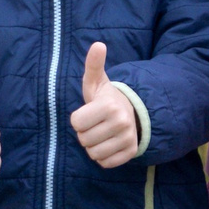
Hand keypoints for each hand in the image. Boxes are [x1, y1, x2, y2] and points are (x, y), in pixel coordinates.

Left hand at [69, 42, 140, 167]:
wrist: (131, 112)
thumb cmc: (105, 97)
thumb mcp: (96, 81)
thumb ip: (93, 64)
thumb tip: (98, 45)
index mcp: (109, 105)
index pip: (76, 123)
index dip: (78, 119)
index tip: (89, 112)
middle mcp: (122, 122)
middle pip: (83, 140)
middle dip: (85, 133)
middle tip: (96, 123)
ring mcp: (128, 139)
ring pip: (93, 153)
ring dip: (93, 146)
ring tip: (101, 133)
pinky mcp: (131, 152)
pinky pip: (105, 163)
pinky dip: (103, 156)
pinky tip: (109, 143)